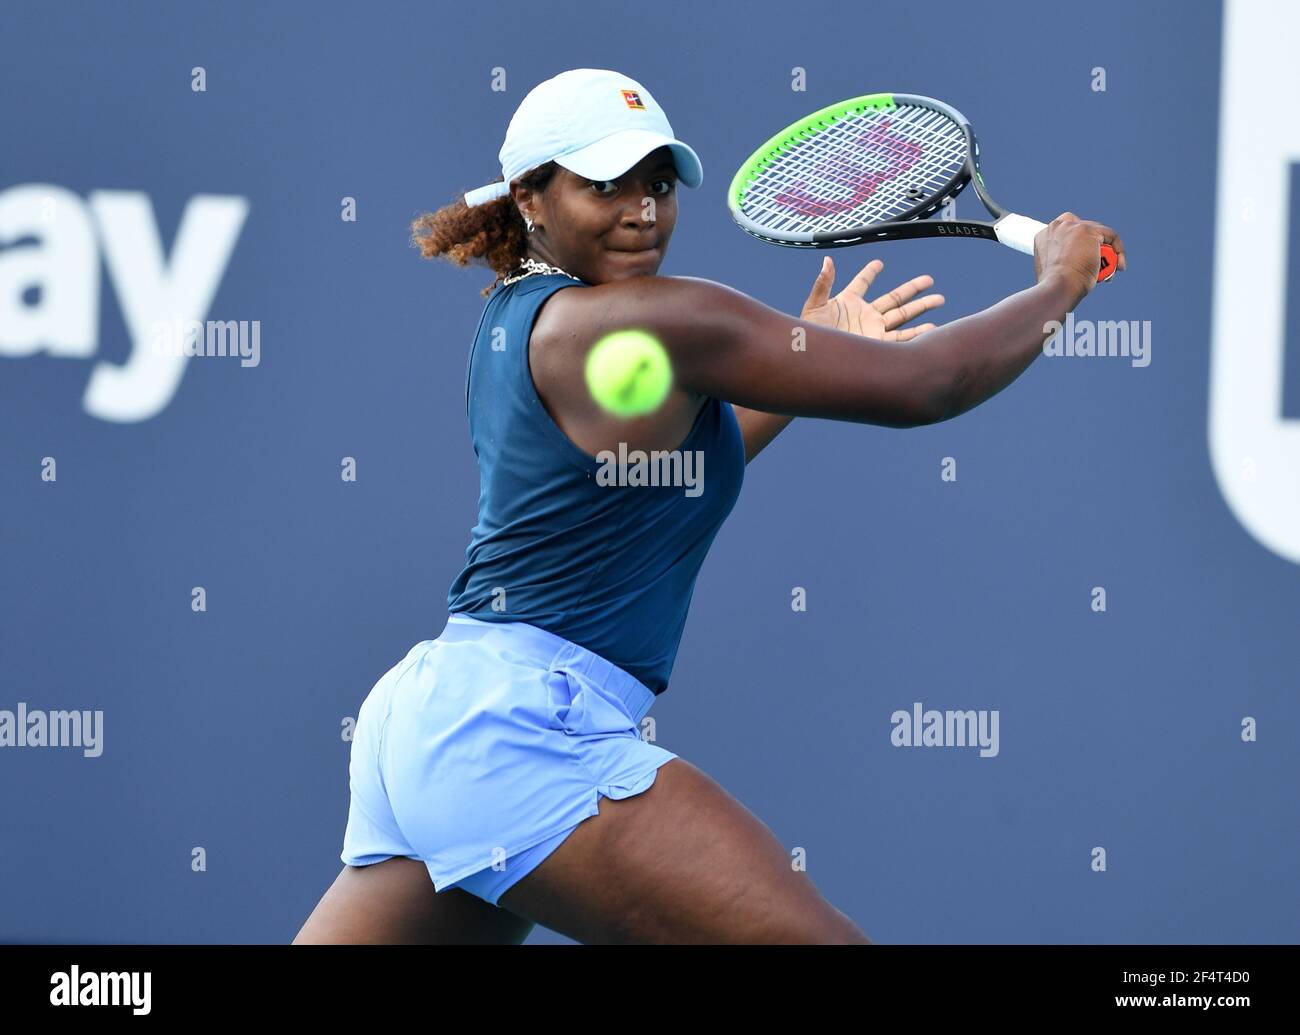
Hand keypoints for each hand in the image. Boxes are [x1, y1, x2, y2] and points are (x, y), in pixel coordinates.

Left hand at [801, 256, 943, 340]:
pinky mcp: (878, 345)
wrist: (816, 360)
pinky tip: (931, 328)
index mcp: (848, 302)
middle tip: (930, 279)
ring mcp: (873, 330)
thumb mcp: (814, 307)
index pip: (862, 283)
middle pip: (894, 298)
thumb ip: (823, 283)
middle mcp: (865, 315)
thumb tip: (827, 260)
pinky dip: (916, 334)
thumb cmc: (809, 335)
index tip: (878, 263)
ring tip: (940, 299)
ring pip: (903, 316)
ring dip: (921, 308)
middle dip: (912, 289)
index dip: (869, 273)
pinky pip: (901, 339)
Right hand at [1033, 212, 1126, 302]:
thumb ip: (1062, 259)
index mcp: (1044, 235)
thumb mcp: (1054, 270)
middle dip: (1095, 248)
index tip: (1085, 258)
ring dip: (1107, 252)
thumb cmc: (1055, 286)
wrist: (1058, 287)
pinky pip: (1111, 236)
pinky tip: (1119, 266)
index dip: (1079, 245)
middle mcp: (1056, 226)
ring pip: (1099, 234)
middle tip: (1100, 266)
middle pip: (1084, 230)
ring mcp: (1072, 227)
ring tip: (1107, 273)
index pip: (1067, 233)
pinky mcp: (1088, 230)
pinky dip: (1118, 251)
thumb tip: (1076, 263)